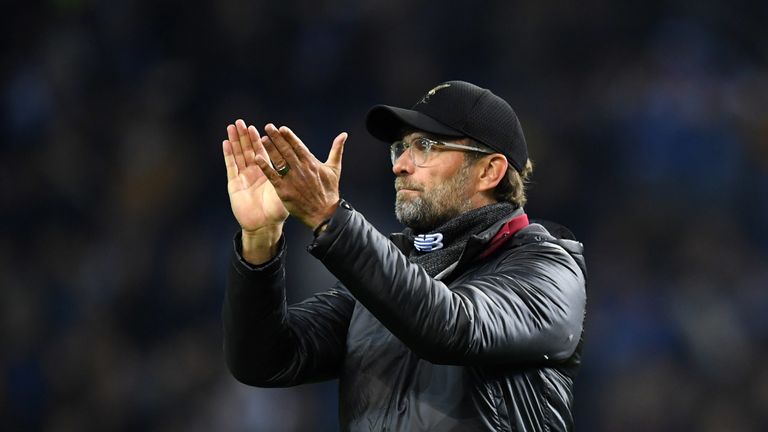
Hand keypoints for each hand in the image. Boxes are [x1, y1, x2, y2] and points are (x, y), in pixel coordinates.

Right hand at [223, 119, 288, 234]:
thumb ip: (290, 177)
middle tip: (243, 122)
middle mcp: (255, 173)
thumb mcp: (286, 191)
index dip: (264, 140)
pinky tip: (226, 142)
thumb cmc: (277, 211)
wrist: (264, 226)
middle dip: (246, 136)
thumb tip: (304, 164)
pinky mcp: (234, 184)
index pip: (266, 152)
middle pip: (250, 150)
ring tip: (233, 126)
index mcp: (268, 173)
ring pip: (239, 155)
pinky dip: (228, 154)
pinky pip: (231, 166)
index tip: (265, 127)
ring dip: (236, 140)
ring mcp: (244, 177)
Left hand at [253, 124, 346, 228]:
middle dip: (277, 138)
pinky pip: (273, 176)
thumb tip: (344, 134)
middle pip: (286, 150)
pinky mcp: (284, 190)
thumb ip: (337, 150)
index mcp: (311, 163)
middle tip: (268, 127)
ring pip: (279, 160)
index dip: (289, 136)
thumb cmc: (330, 192)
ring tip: (262, 139)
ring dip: (270, 149)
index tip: (281, 128)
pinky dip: (265, 167)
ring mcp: (292, 179)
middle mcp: (301, 169)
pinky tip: (257, 158)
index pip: (298, 146)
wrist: (324, 214)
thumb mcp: (334, 169)